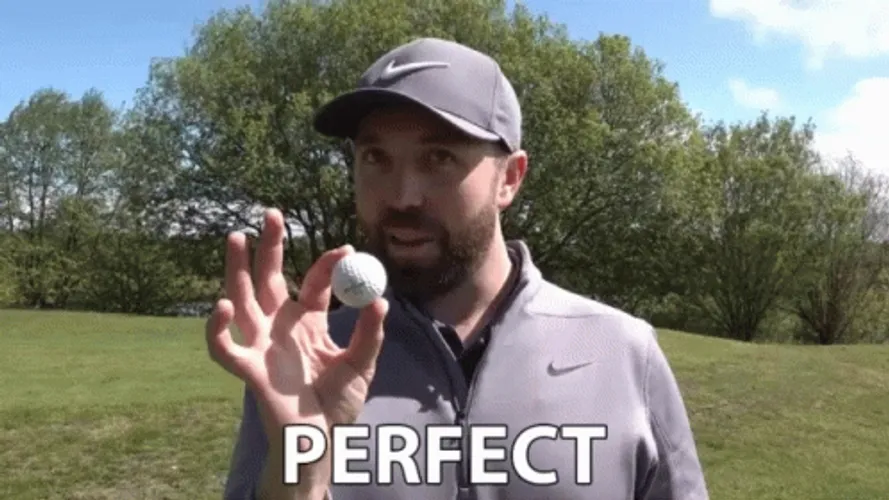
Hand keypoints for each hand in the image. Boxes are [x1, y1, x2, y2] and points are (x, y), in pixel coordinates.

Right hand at [206, 208, 387, 491]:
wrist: (322, 440)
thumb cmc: (338, 402)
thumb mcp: (363, 363)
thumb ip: (370, 334)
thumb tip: (379, 299)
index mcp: (307, 322)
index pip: (313, 283)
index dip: (327, 264)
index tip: (347, 250)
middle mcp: (280, 327)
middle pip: (268, 279)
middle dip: (268, 247)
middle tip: (272, 214)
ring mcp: (262, 346)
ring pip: (241, 300)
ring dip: (235, 270)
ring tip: (235, 237)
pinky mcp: (248, 369)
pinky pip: (224, 347)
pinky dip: (218, 329)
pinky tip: (222, 306)